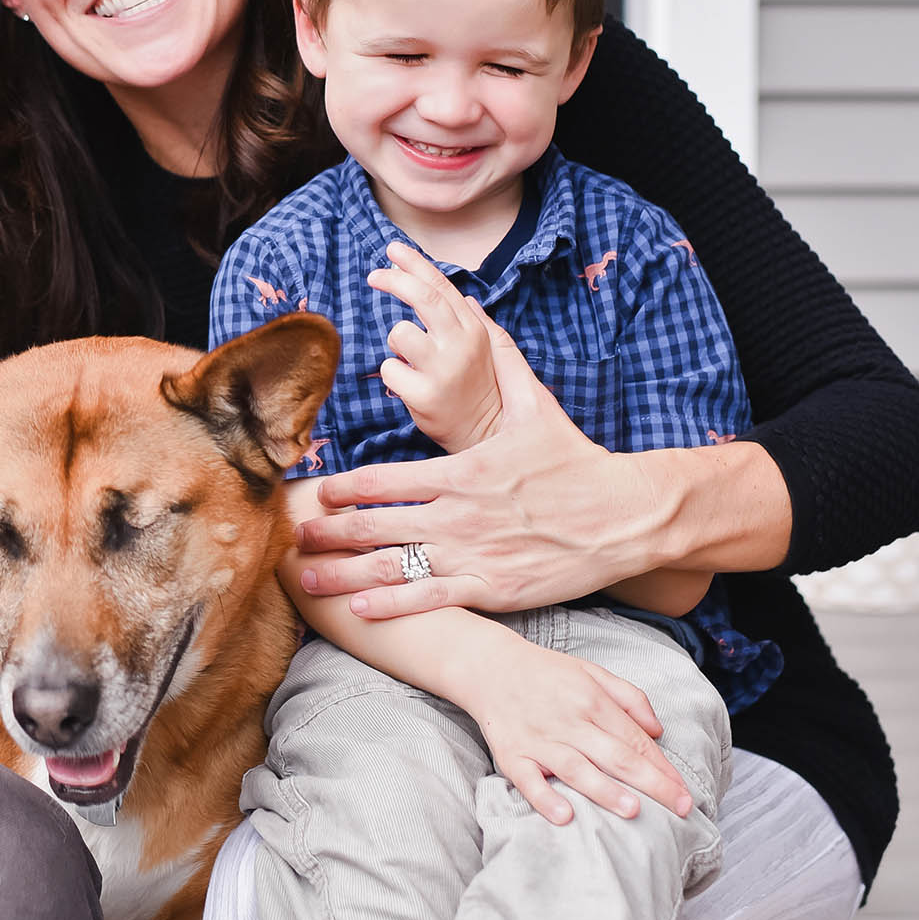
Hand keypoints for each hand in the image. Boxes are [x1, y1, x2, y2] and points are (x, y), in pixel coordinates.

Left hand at [292, 328, 662, 618]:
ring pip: (395, 565)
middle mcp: (461, 515)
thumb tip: (478, 311)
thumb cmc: (578, 462)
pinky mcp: (494, 589)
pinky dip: (391, 605)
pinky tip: (359, 609)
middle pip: (376, 525)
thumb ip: (502, 362)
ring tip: (305, 578)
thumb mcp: (537, 406)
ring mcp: (475, 555)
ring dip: (344, 572)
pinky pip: (431, 599)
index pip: (386, 480)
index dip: (345, 489)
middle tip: (291, 536)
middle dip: (328, 532)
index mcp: (463, 471)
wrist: (626, 516)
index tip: (318, 494)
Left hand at [367, 243, 503, 451]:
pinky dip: (393, 375)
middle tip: (374, 275)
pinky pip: (390, 368)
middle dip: (395, 280)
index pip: (443, 287)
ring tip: (410, 361)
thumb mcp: (490, 352)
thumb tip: (466, 296)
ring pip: (399, 333)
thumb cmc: (482, 391)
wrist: (485, 436)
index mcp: (475, 331)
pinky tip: (410, 387)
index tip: (393, 249)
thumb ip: (476, 322)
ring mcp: (443, 370)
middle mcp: (461, 345)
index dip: (416, 264)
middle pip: (423, 298)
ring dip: (396, 342)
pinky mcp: (424, 395)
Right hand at [451, 631, 692, 826]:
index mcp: (591, 700)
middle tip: (681, 808)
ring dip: (604, 790)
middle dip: (652, 783)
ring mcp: (538, 738)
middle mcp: (568, 720)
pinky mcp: (510, 752)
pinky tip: (563, 816)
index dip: (663, 767)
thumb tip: (658, 731)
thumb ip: (629, 698)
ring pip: (575, 768)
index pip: (634, 739)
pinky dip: (544, 797)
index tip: (686, 793)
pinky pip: (527, 779)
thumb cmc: (545, 673)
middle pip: (615, 755)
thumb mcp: (591, 671)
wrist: (488, 665)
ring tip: (633, 811)